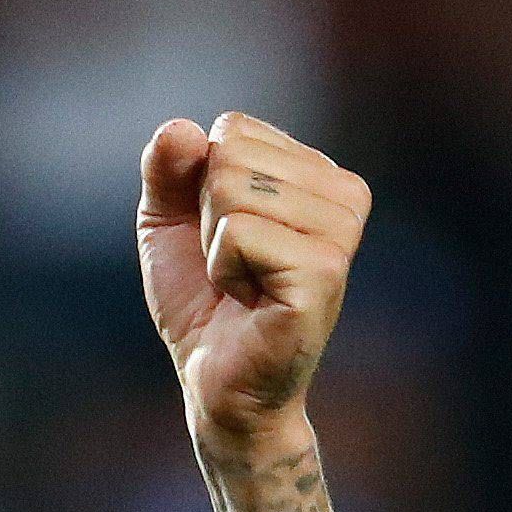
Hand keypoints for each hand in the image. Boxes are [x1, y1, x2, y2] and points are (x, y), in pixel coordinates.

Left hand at [135, 113, 373, 460]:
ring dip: (215, 248)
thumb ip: (168, 167)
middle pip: (231, 154)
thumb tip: (181, 128)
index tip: (227, 240)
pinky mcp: (324, 270)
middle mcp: (343, 193)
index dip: (203, 188)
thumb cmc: (204, 302)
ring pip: (231, 190)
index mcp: (318, 172)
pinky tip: (250, 301)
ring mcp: (340, 232)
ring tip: (243, 285)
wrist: (217, 383)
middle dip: (206, 218)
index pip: (234, 129)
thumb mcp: (170, 222)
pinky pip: (237, 233)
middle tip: (233, 268)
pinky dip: (223, 270)